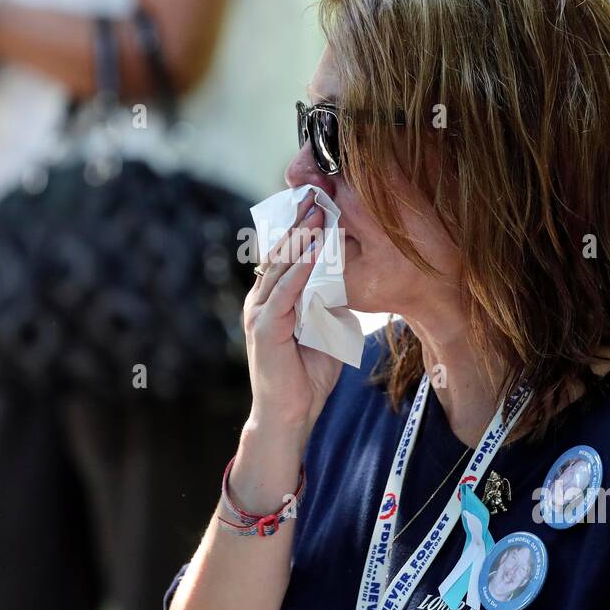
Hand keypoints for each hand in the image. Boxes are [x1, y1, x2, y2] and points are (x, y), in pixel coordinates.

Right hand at [243, 193, 343, 445]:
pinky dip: (300, 268)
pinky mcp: (265, 326)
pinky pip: (285, 290)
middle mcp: (262, 300)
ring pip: (281, 265)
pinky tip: (314, 249)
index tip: (319, 202)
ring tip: (317, 211)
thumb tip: (349, 287)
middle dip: (299, 222)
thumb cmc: (306, 378)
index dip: (300, 228)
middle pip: (280, 251)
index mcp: (274, 300)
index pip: (286, 255)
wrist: (290, 416)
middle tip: (317, 193)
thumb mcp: (327, 333)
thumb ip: (332, 307)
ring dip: (301, 237)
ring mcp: (260, 312)